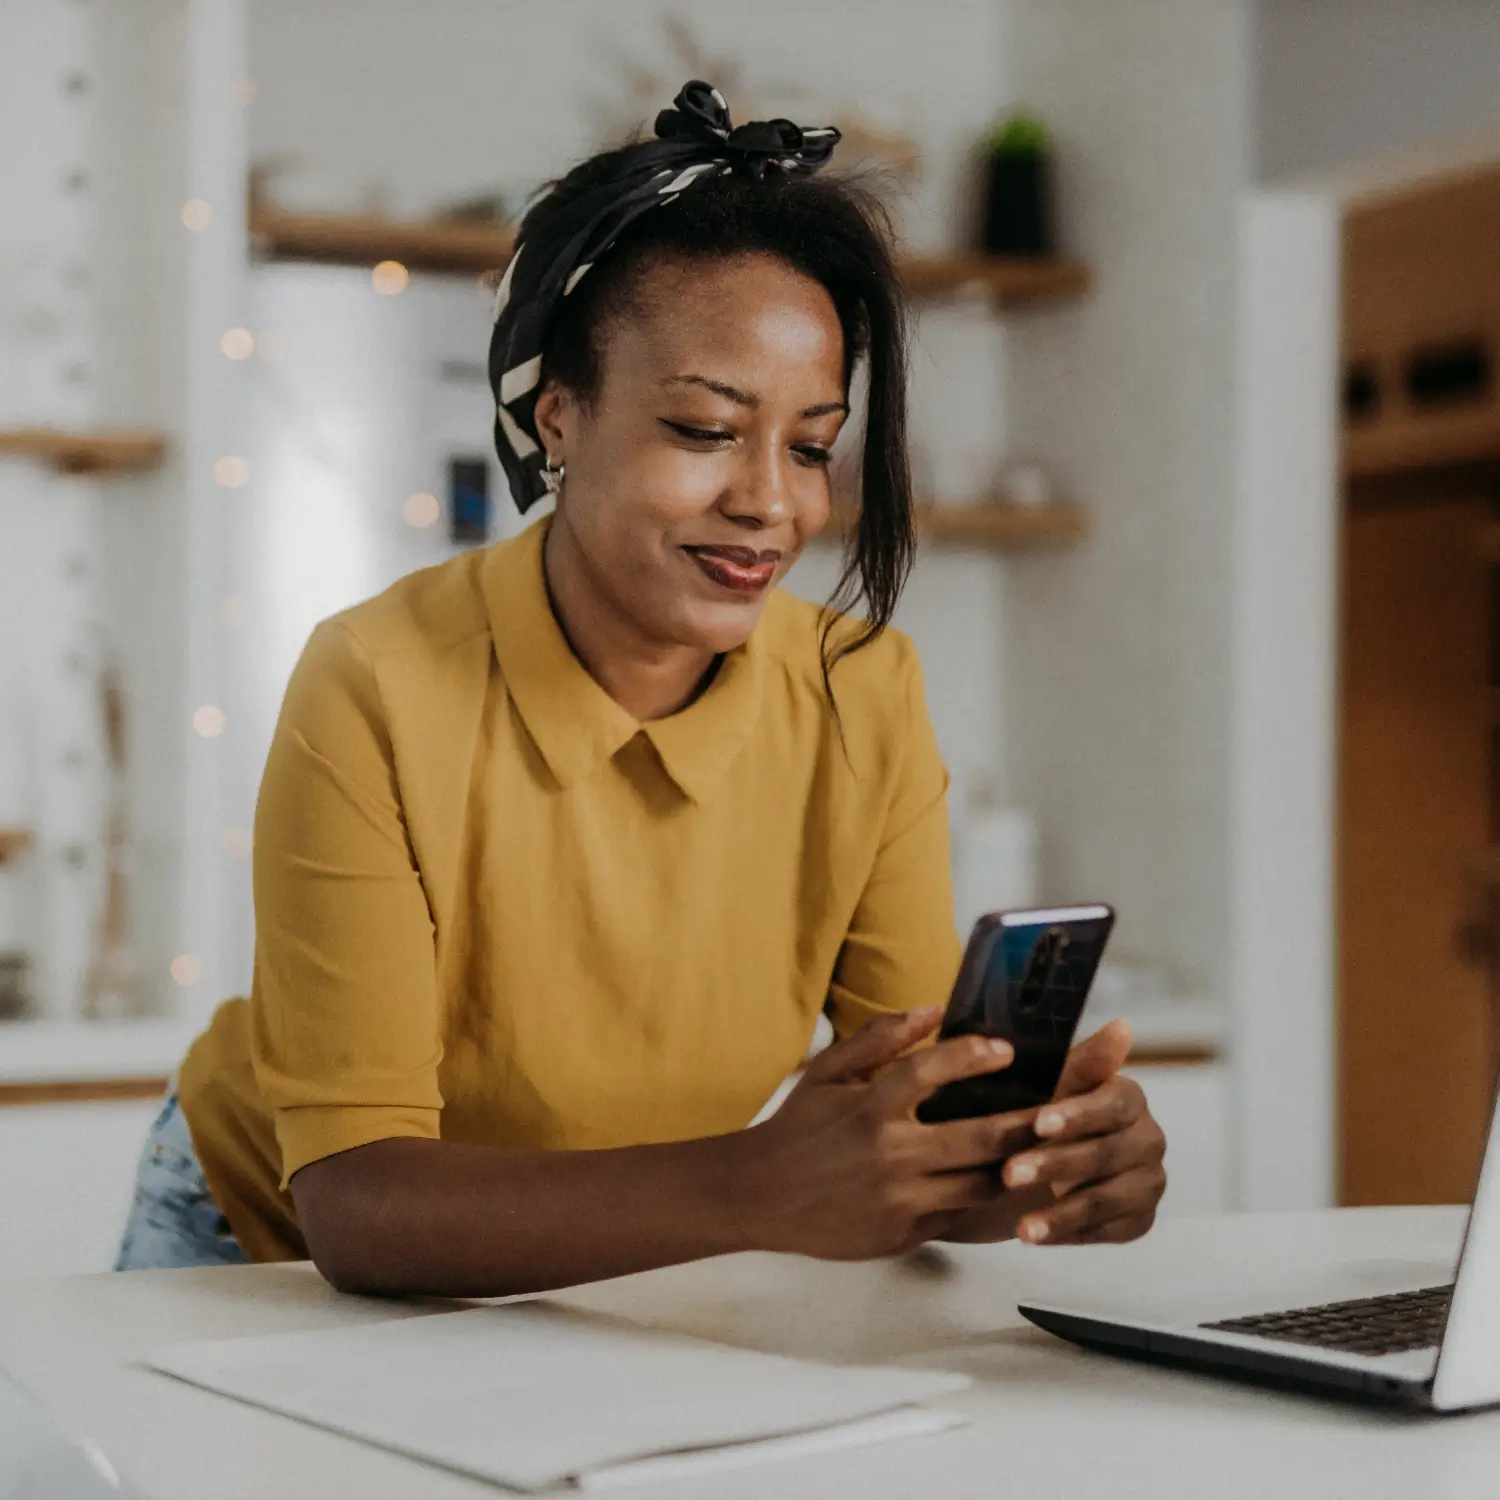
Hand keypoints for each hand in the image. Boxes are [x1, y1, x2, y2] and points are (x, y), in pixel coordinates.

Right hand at [730, 1009, 1037, 1260]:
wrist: (759, 1196)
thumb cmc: (798, 1127)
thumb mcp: (828, 1072)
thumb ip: (879, 1038)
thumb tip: (932, 1009)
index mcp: (869, 1107)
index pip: (930, 1071)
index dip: (972, 1057)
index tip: (1006, 1050)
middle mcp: (888, 1153)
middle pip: (976, 1137)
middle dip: (1024, 1123)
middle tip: (1058, 1109)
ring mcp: (898, 1198)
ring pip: (977, 1183)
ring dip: (1014, 1167)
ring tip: (1047, 1149)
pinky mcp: (902, 1233)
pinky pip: (957, 1214)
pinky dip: (984, 1199)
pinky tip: (1008, 1185)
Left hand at [997, 1021, 1166, 1245]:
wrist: (1036, 1156)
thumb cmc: (1041, 1110)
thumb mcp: (1052, 1084)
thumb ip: (1084, 1060)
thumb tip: (1121, 1027)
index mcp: (1128, 1098)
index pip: (1112, 1105)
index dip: (1077, 1115)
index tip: (1038, 1123)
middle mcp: (1148, 1139)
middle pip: (1106, 1154)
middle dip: (1056, 1165)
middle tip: (1010, 1174)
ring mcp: (1146, 1182)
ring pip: (1105, 1198)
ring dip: (1060, 1212)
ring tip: (1020, 1225)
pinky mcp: (1137, 1220)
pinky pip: (1105, 1231)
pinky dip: (1067, 1233)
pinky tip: (1033, 1235)